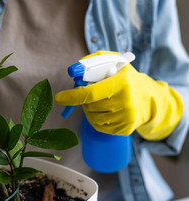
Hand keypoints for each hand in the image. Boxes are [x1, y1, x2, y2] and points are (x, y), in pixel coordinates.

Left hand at [55, 51, 182, 139]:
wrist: (150, 99)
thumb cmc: (126, 79)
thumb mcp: (114, 62)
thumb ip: (93, 60)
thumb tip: (74, 69)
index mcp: (122, 84)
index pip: (90, 94)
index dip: (72, 96)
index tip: (59, 98)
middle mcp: (125, 102)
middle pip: (89, 106)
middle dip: (84, 100)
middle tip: (91, 93)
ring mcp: (125, 118)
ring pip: (92, 118)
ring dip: (90, 110)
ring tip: (101, 101)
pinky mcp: (124, 130)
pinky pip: (99, 127)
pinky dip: (96, 119)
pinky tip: (106, 111)